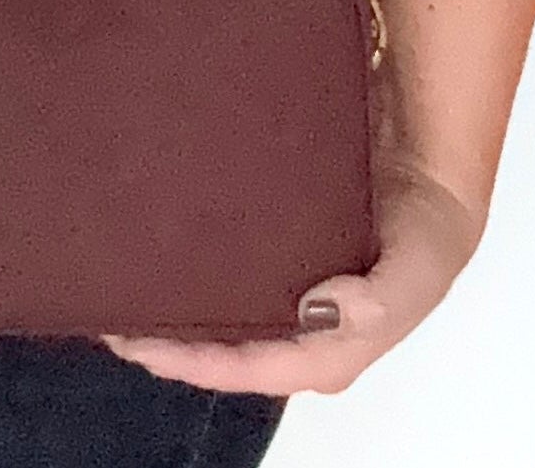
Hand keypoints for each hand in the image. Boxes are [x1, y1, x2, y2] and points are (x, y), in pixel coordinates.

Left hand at [102, 151, 484, 396]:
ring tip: (114, 280)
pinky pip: (215, 266)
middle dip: (163, 338)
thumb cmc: (425, 228)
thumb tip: (324, 313)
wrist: (426, 165)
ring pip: (210, 309)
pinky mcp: (267, 253)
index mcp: (324, 350)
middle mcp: (292, 328)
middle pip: (217, 347)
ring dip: (164, 301)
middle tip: (108, 310)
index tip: (139, 342)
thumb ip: (383, 300)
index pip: (245, 368)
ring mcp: (276, 290)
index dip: (191, 362)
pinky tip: (148, 241)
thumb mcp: (420, 267)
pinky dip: (181, 261)